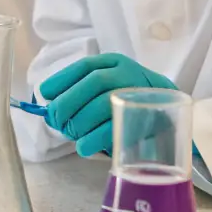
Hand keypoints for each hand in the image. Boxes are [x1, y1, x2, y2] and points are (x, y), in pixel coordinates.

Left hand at [38, 53, 176, 156]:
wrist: (167, 113)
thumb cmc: (126, 100)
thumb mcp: (107, 87)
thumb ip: (80, 93)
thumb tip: (49, 110)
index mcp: (114, 64)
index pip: (85, 66)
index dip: (62, 79)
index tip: (45, 93)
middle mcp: (128, 75)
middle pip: (94, 83)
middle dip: (68, 103)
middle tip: (57, 121)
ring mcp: (139, 96)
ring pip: (103, 103)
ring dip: (79, 122)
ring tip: (71, 135)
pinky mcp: (146, 120)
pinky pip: (115, 128)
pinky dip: (94, 139)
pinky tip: (83, 147)